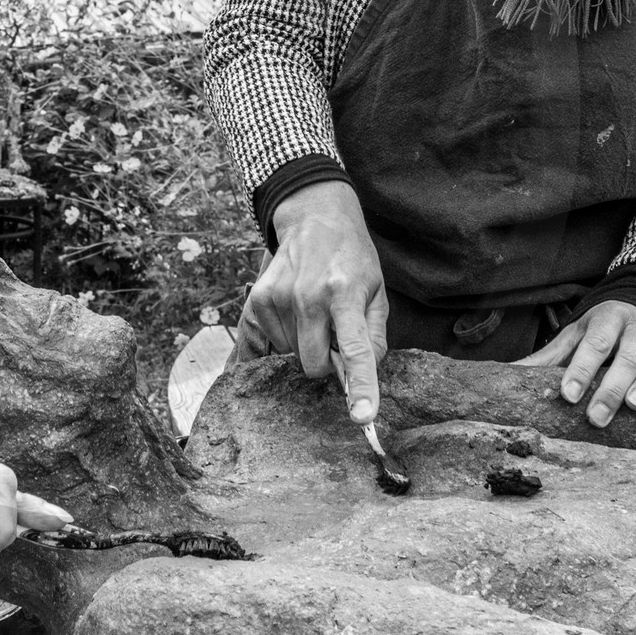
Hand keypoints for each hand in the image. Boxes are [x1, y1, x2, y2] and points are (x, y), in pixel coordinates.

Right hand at [245, 181, 387, 426]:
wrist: (314, 218)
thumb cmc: (351, 258)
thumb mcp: (377, 291)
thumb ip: (374, 336)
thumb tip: (363, 373)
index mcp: (345, 295)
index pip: (355, 350)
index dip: (360, 386)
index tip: (362, 416)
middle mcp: (308, 297)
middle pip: (313, 364)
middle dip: (325, 361)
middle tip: (334, 335)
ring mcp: (279, 298)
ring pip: (291, 355)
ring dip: (305, 344)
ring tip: (314, 312)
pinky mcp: (258, 299)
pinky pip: (272, 342)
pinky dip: (286, 336)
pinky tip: (295, 311)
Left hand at [517, 301, 635, 426]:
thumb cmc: (601, 329)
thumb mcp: (573, 336)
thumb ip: (547, 358)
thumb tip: (507, 376)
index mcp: (604, 321)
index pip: (591, 346)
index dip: (580, 369)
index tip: (568, 395)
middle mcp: (635, 326)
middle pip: (624, 357)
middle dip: (610, 388)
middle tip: (597, 416)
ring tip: (635, 407)